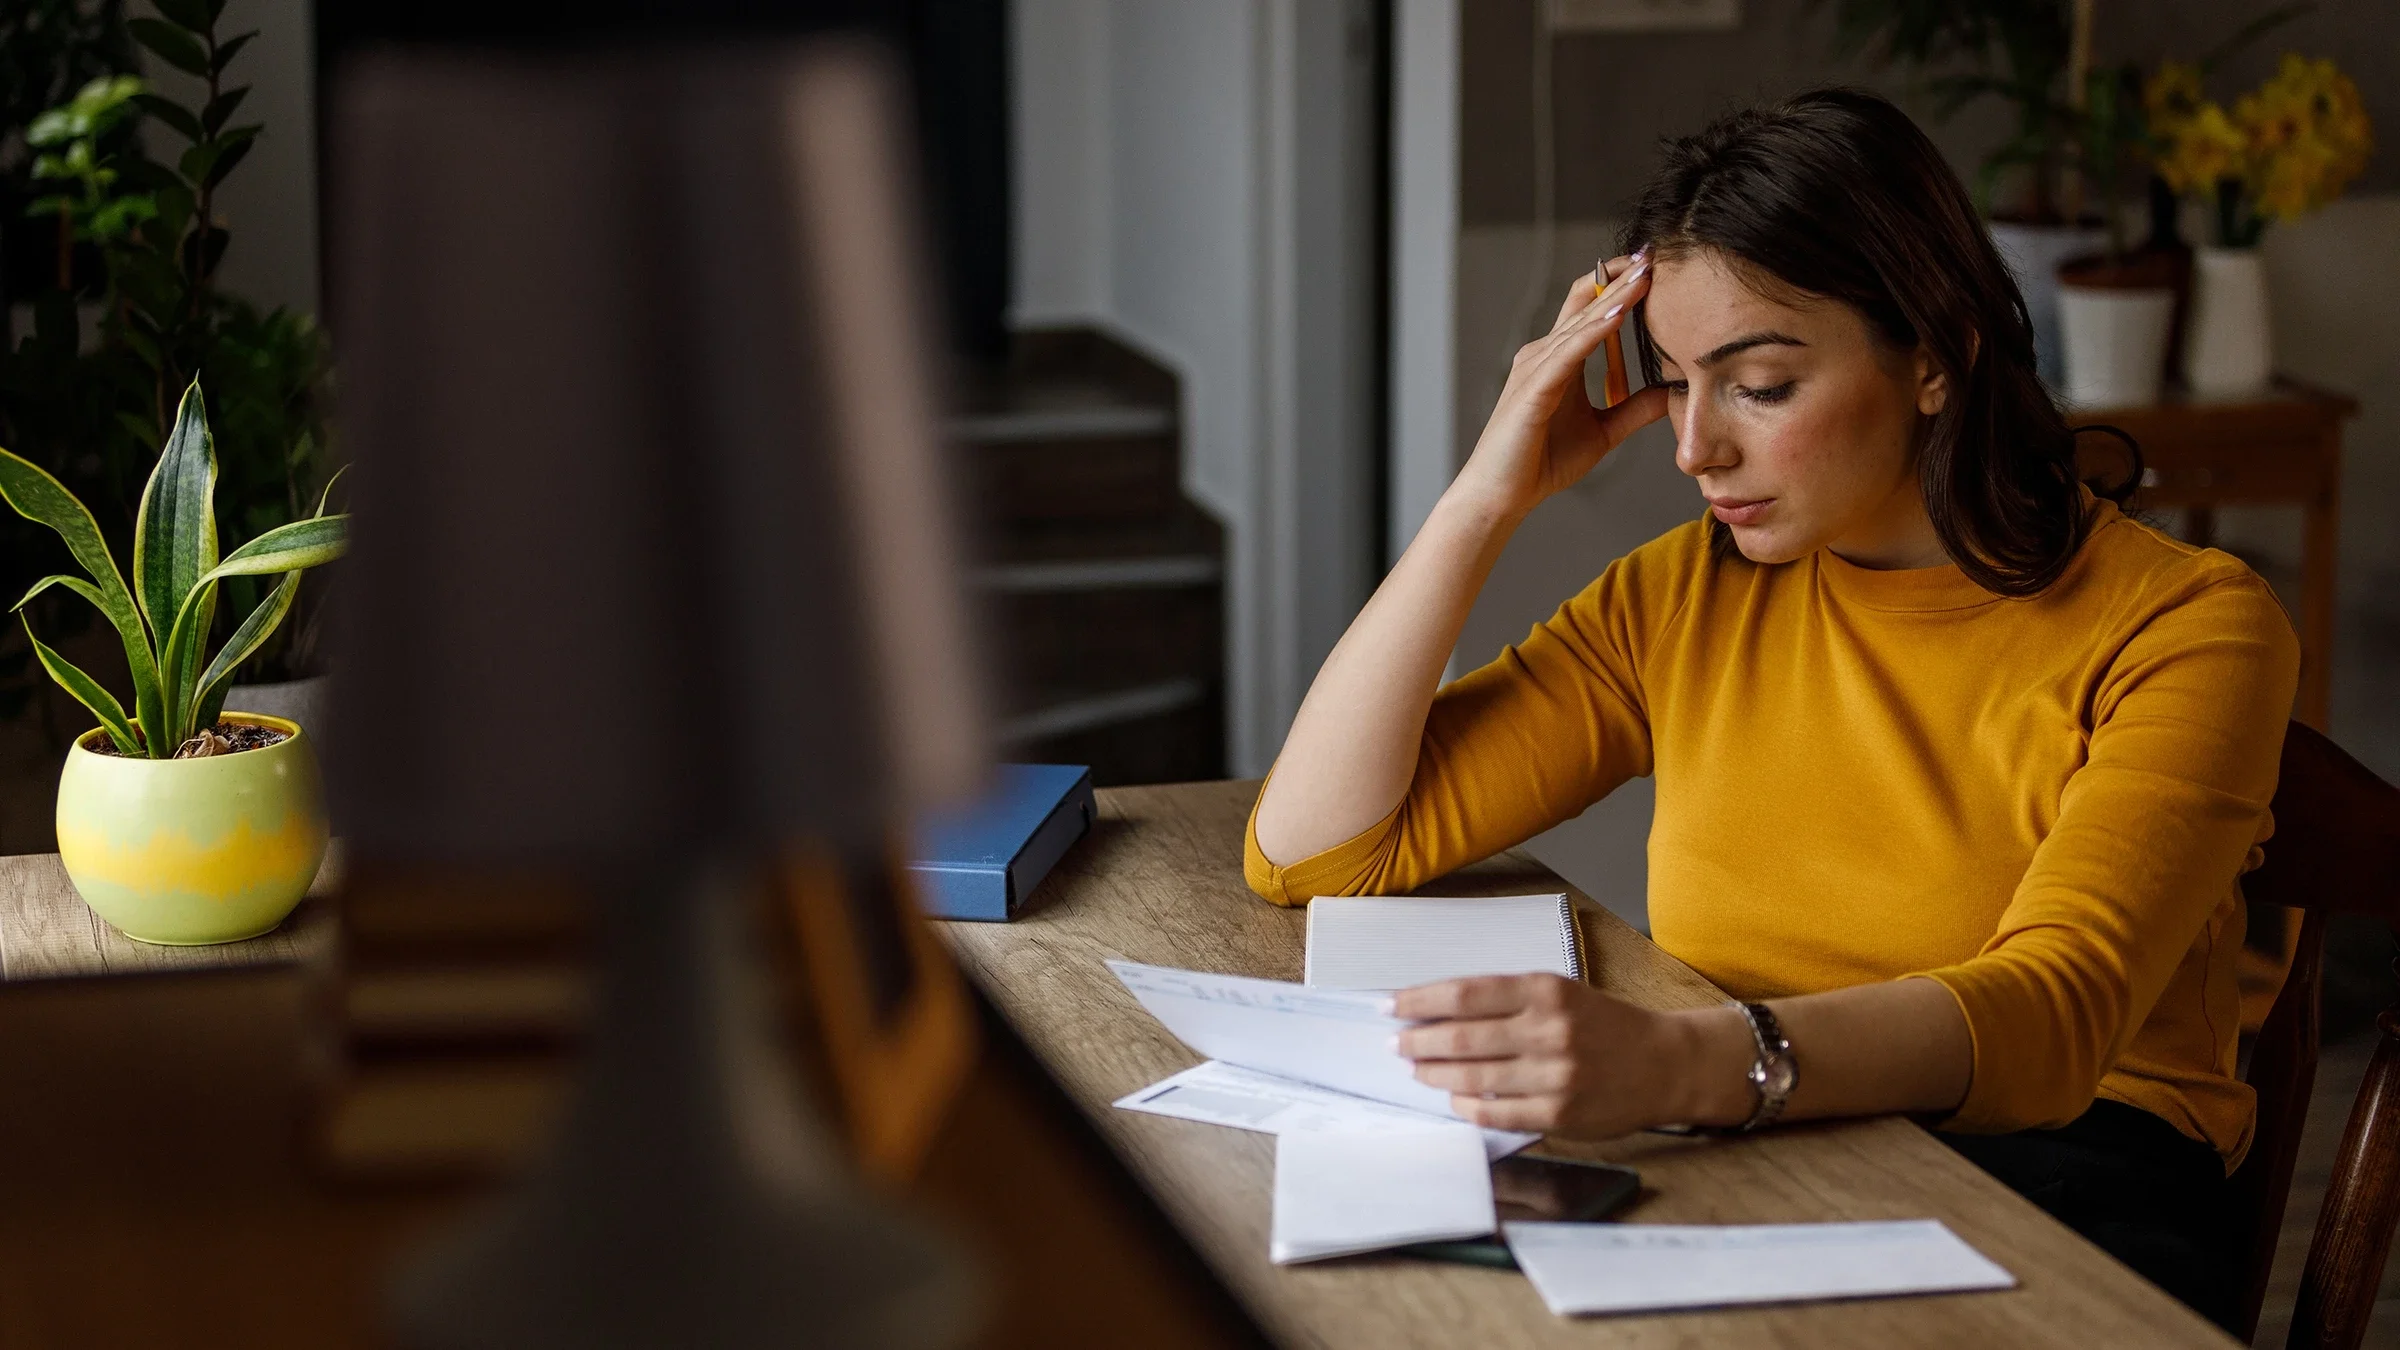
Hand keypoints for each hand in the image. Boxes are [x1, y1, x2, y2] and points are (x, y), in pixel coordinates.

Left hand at [1394, 973, 1737, 1137]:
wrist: (1664, 1064)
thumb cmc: (1604, 1025)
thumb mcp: (1560, 993)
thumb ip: (1506, 1001)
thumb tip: (1438, 1011)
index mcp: (1545, 991)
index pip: (1465, 994)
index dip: (1419, 1001)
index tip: (1391, 1007)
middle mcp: (1549, 1031)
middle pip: (1461, 1037)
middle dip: (1418, 1041)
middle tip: (1395, 1044)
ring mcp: (1554, 1075)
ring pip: (1473, 1077)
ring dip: (1435, 1074)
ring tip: (1417, 1070)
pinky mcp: (1559, 1113)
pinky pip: (1496, 1113)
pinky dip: (1467, 1106)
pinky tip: (1454, 1099)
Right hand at [1448, 253, 1669, 522]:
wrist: (1501, 495)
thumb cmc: (1540, 463)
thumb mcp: (1603, 432)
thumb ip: (1634, 410)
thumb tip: (1671, 392)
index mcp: (1558, 360)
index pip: (1591, 308)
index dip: (1619, 284)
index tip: (1653, 266)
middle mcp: (1543, 354)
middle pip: (1586, 301)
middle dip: (1621, 276)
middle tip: (1654, 252)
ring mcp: (1535, 367)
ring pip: (1582, 321)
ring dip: (1615, 295)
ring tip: (1646, 273)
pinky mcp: (1534, 387)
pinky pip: (1571, 351)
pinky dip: (1597, 329)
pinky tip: (1620, 311)